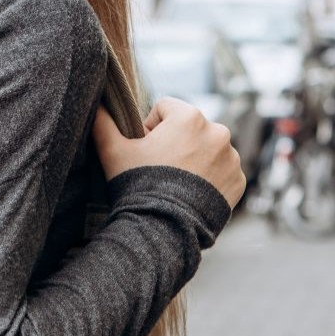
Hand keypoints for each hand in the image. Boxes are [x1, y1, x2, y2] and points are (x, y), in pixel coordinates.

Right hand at [92, 98, 244, 208]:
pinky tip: (193, 194)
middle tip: (160, 169)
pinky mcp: (238, 180)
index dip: (150, 128)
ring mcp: (231, 157)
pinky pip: (222, 172)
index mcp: (189, 117)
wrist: (164, 229)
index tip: (145, 149)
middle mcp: (217, 131)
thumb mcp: (113, 151)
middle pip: (189, 128)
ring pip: (208, 149)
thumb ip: (103, 122)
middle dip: (176, 143)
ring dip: (195, 159)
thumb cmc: (138, 185)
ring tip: (177, 184)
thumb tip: (96, 106)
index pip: (165, 108)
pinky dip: (211, 179)